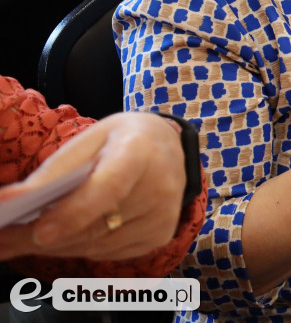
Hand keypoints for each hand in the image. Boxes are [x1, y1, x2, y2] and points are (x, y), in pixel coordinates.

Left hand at [0, 112, 186, 260]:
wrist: (171, 148)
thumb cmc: (122, 140)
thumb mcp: (90, 139)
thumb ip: (55, 170)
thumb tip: (12, 201)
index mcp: (139, 153)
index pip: (108, 188)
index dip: (75, 213)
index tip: (40, 232)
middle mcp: (159, 189)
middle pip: (95, 226)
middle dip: (41, 238)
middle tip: (0, 241)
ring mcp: (162, 217)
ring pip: (96, 246)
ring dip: (56, 245)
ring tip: (21, 239)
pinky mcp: (161, 236)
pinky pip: (107, 253)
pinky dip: (79, 247)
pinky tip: (63, 237)